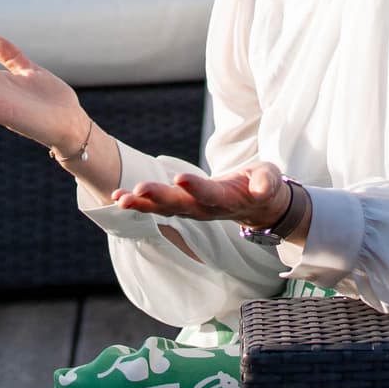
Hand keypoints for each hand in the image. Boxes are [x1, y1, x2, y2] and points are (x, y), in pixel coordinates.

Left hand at [114, 157, 302, 239]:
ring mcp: (192, 209)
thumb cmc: (263, 186)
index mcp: (227, 199)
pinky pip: (158, 205)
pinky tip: (117, 197)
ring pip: (165, 208)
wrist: (257, 205)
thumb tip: (262, 190)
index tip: (180, 178)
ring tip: (120, 198)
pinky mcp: (183, 205)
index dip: (196, 187)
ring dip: (141, 204)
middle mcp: (206, 208)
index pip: (211, 194)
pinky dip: (138, 202)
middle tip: (139, 189)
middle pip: (181, 205)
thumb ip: (267, 183)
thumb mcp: (271, 179)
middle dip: (159, 197)